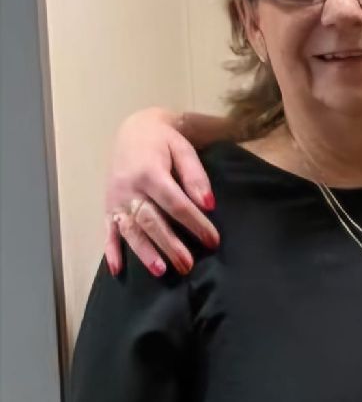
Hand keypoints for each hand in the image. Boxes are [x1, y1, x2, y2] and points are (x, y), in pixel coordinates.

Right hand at [104, 109, 219, 276]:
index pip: (175, 203)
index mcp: (150, 171)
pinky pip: (108, 230)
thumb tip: (209, 205)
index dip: (195, 223)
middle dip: (169, 244)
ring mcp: (116, 199)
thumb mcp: (183, 149)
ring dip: (144, 252)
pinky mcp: (108, 206)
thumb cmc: (164, 143)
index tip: (212, 241)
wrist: (133, 130)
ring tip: (160, 271)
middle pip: (151, 220)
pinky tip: (116, 270)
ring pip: (130, 229)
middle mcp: (130, 187)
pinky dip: (110, 250)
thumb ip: (195, 176)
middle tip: (187, 265)